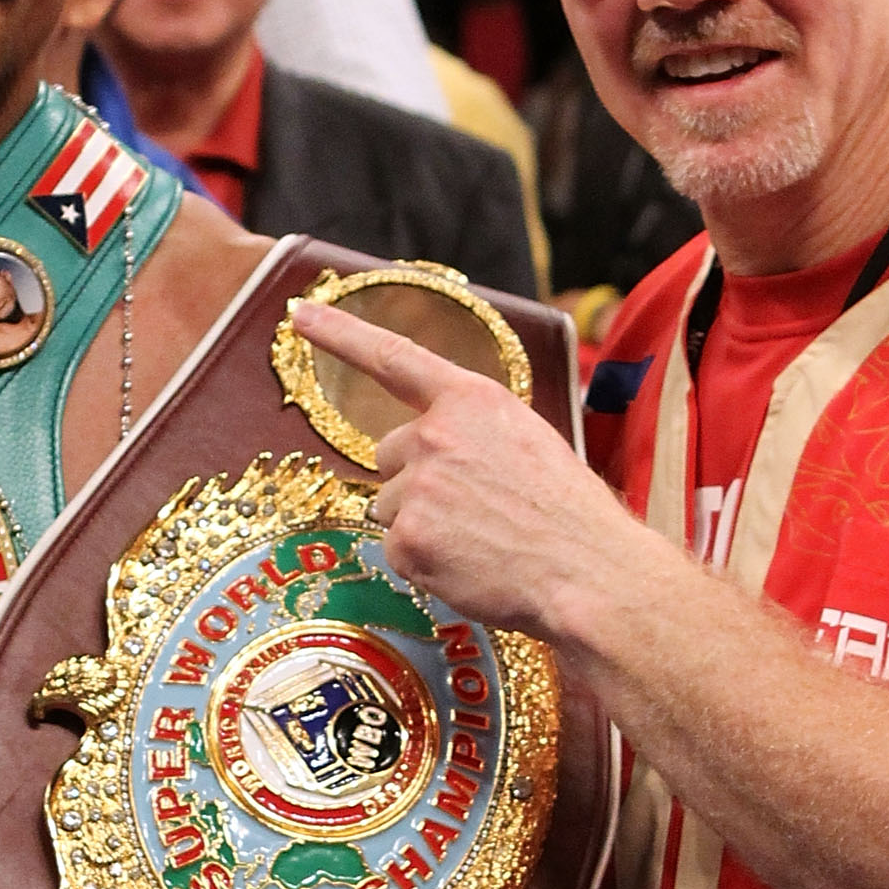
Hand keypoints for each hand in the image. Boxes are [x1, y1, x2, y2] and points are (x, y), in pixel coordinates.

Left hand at [286, 297, 636, 636]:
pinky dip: (425, 564)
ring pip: (389, 506)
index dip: (341, 333)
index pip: (393, 357)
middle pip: (387, 455)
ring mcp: (418, 488)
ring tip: (478, 541)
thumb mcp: (527, 441)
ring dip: (420, 525)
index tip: (300, 315)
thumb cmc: (568, 513)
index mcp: (472, 400)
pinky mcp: (407, 539)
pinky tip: (469, 566)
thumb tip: (439, 452)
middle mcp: (436, 435)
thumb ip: (474, 431)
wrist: (588, 573)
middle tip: (471, 509)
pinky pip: (396, 550)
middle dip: (415, 481)